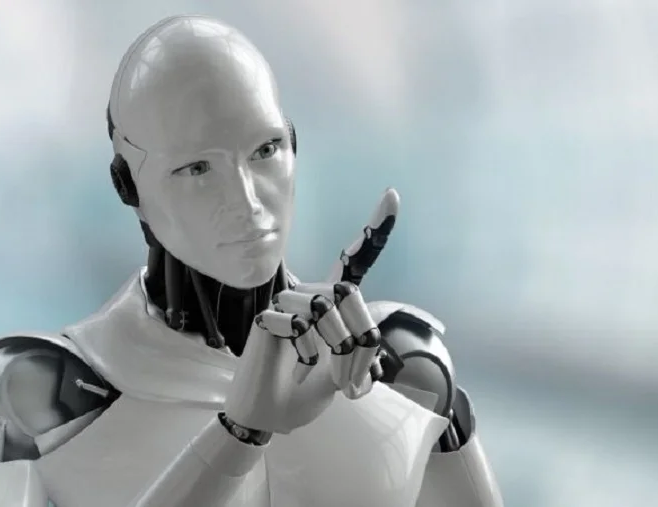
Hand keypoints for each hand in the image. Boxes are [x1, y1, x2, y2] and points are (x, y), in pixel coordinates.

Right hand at [223, 188, 399, 434]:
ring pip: (327, 309)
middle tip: (349, 378)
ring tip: (321, 372)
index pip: (353, 264)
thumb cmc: (304, 391)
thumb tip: (369, 336)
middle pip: (348, 292)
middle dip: (357, 335)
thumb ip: (357, 350)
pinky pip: (301, 325)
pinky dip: (309, 352)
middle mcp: (308, 296)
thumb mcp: (343, 374)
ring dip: (336, 349)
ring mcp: (285, 304)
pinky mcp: (266, 317)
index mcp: (330, 304)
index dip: (375, 231)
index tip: (391, 196)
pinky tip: (294, 363)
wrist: (268, 416)